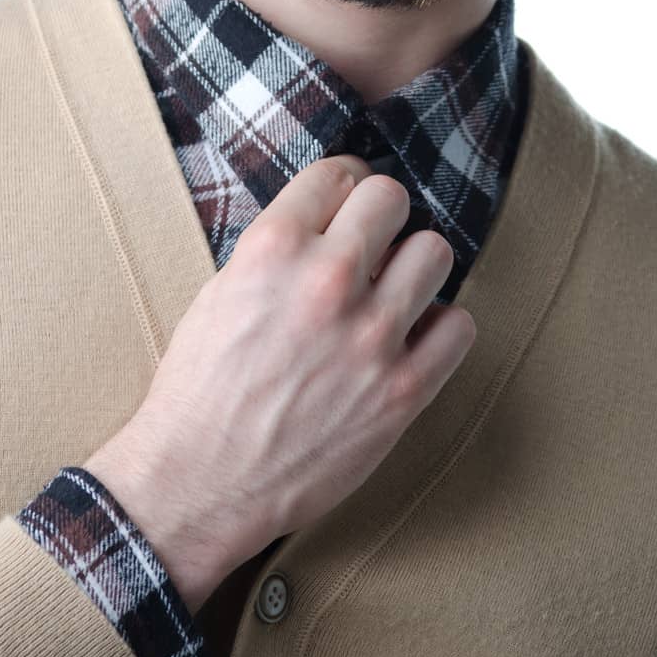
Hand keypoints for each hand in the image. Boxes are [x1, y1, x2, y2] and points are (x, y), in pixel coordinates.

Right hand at [85, 154, 475, 607]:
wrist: (198, 483)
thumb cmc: (199, 392)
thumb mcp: (222, 293)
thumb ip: (279, 252)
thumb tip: (327, 225)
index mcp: (273, 248)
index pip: (336, 173)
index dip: (344, 186)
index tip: (348, 202)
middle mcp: (327, 280)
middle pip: (391, 198)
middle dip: (380, 217)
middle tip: (373, 244)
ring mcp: (371, 335)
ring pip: (434, 253)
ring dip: (414, 268)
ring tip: (395, 292)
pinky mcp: (402, 391)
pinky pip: (458, 328)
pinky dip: (439, 330)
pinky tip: (413, 340)